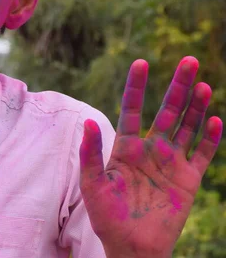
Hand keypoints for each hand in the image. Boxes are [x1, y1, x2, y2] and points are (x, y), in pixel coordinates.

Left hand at [79, 57, 222, 257]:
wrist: (132, 245)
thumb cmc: (107, 216)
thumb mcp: (92, 183)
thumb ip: (91, 153)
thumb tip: (88, 121)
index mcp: (126, 147)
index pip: (133, 109)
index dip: (138, 86)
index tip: (142, 62)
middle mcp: (151, 150)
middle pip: (167, 111)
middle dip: (179, 87)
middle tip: (189, 61)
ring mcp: (172, 163)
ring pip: (188, 126)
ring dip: (197, 106)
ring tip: (204, 84)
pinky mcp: (188, 179)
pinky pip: (203, 154)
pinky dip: (210, 138)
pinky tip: (216, 120)